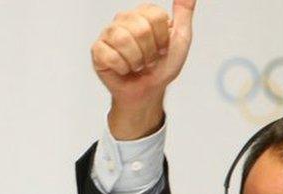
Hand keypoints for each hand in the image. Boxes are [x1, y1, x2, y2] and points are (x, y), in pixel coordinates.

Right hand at [91, 0, 195, 138]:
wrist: (147, 91)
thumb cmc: (161, 67)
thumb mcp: (180, 38)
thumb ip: (184, 12)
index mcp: (143, 13)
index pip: (155, 17)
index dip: (162, 38)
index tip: (162, 48)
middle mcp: (124, 19)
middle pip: (141, 29)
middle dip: (149, 52)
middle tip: (148, 60)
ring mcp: (108, 33)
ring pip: (123, 40)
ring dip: (136, 60)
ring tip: (137, 65)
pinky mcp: (97, 50)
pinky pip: (110, 56)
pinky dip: (122, 68)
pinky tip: (123, 69)